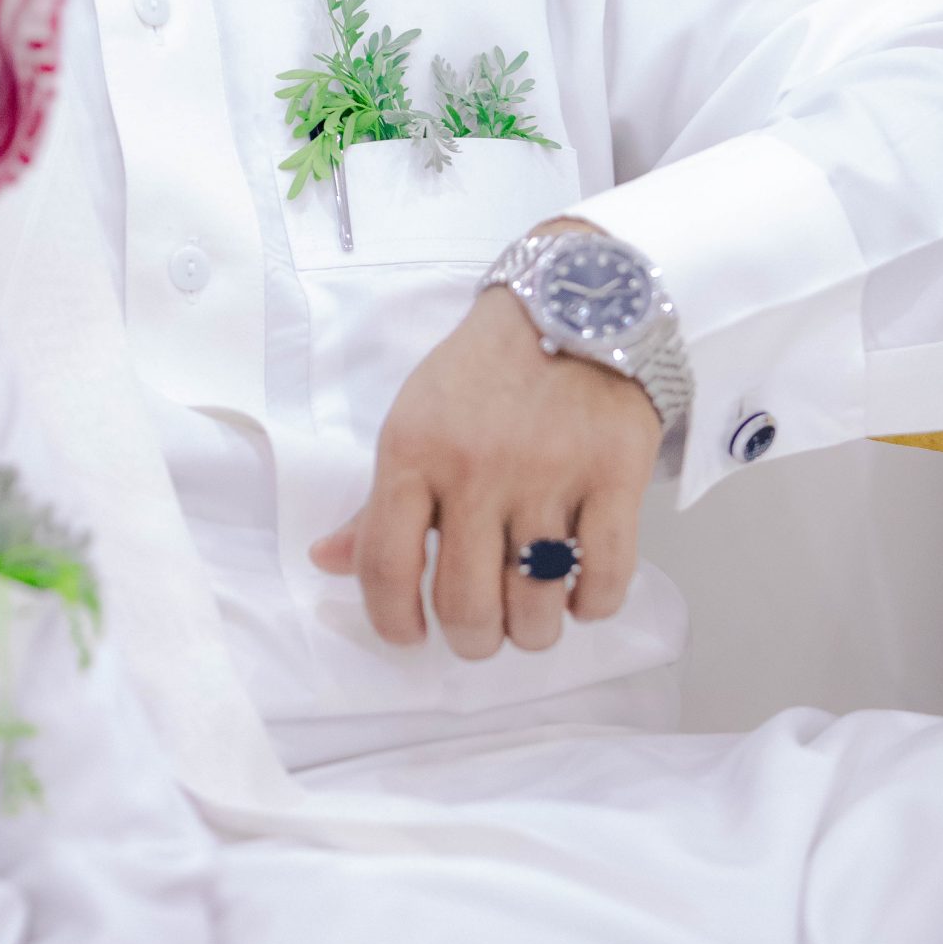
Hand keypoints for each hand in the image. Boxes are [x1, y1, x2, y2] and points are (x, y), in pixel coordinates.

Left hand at [310, 282, 661, 656]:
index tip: (410, 635)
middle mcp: (475, 468)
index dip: (392, 621)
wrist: (573, 305)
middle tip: (481, 628)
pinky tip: (579, 593)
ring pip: (536, 605)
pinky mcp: (614, 476)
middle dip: (472, 638)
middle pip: (465, 604)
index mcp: (412, 451)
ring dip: (533, 630)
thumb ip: (375, 504)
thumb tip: (327, 562)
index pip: (385, 567)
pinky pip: (605, 579)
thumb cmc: (483, 375)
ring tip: (531, 616)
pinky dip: (592, 605)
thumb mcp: (414, 423)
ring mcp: (549, 474)